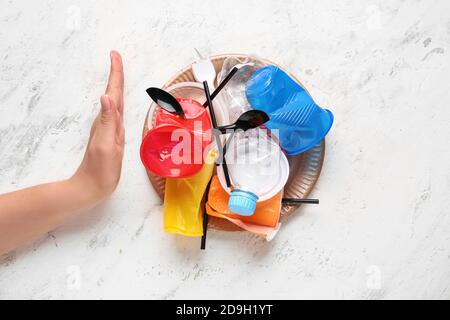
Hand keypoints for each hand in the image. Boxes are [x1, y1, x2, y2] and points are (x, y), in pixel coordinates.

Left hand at [72, 51, 124, 200]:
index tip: (115, 56)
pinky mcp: (112, 137)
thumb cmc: (100, 169)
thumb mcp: (105, 144)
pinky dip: (120, 103)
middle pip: (114, 93)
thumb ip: (107, 121)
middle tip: (117, 57)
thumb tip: (106, 96)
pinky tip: (119, 103)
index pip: (113, 92)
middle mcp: (108, 122)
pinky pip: (117, 114)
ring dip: (117, 86)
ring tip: (119, 73)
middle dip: (116, 75)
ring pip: (116, 102)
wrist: (92, 187)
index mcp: (108, 121)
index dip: (115, 74)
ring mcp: (109, 129)